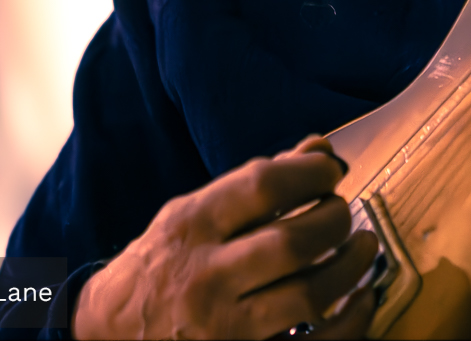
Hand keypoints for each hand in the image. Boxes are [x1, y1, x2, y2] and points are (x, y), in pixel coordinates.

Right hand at [72, 136, 376, 338]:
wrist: (108, 335)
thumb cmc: (160, 266)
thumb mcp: (191, 214)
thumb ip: (253, 184)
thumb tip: (320, 148)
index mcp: (191, 228)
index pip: (263, 186)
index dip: (310, 171)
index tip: (328, 171)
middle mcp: (205, 278)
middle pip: (293, 242)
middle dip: (334, 220)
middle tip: (342, 213)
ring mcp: (223, 327)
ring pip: (309, 295)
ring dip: (350, 266)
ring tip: (362, 247)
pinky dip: (351, 321)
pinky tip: (362, 298)